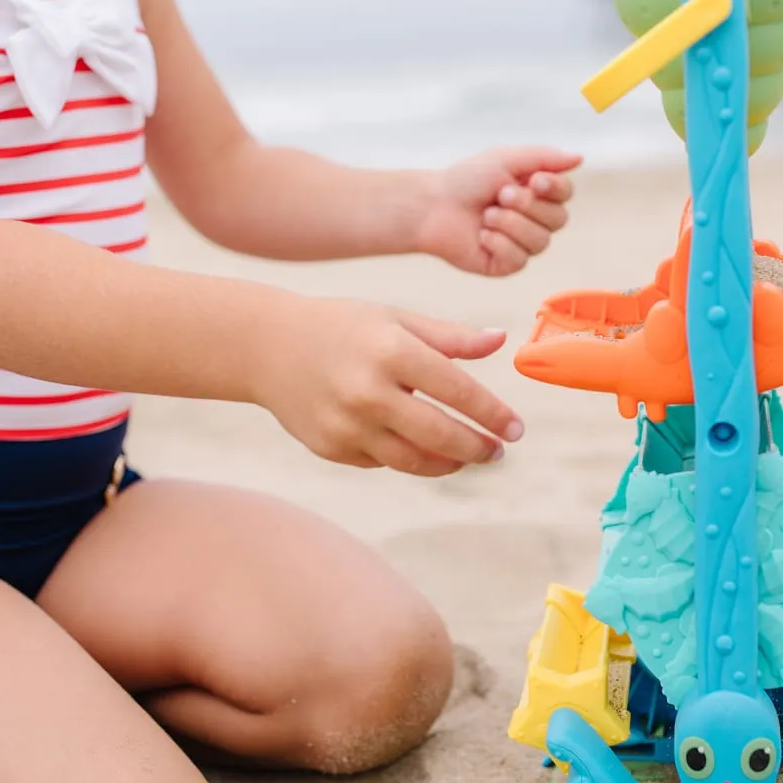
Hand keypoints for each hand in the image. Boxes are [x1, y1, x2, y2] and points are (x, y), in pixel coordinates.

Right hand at [257, 298, 523, 476]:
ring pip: (413, 461)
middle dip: (477, 448)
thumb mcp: (395, 319)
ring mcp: (346, 424)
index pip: (457, 391)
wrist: (265, 345)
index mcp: (390, 350)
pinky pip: (383, 462)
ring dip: (449, 463)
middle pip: (440, 435)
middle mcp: (368, 391)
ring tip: (468, 456)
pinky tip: (421, 448)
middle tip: (498, 452)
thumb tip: (501, 341)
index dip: (493, 414)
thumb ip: (450, 337)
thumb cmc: (341, 326)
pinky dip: (408, 458)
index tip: (516, 429)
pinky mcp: (330, 448)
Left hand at [415, 146, 580, 275]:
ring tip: (486, 215)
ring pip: (540, 242)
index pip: (566, 194)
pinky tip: (481, 235)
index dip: (554, 189)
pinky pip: (519, 259)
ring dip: (510, 224)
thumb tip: (579, 157)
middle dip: (527, 206)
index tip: (533, 180)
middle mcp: (534, 219)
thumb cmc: (466, 179)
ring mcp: (522, 244)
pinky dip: (498, 243)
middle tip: (500, 195)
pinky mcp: (506, 264)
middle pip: (559, 220)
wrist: (433, 206)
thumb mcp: (505, 159)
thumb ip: (544, 157)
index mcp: (537, 192)